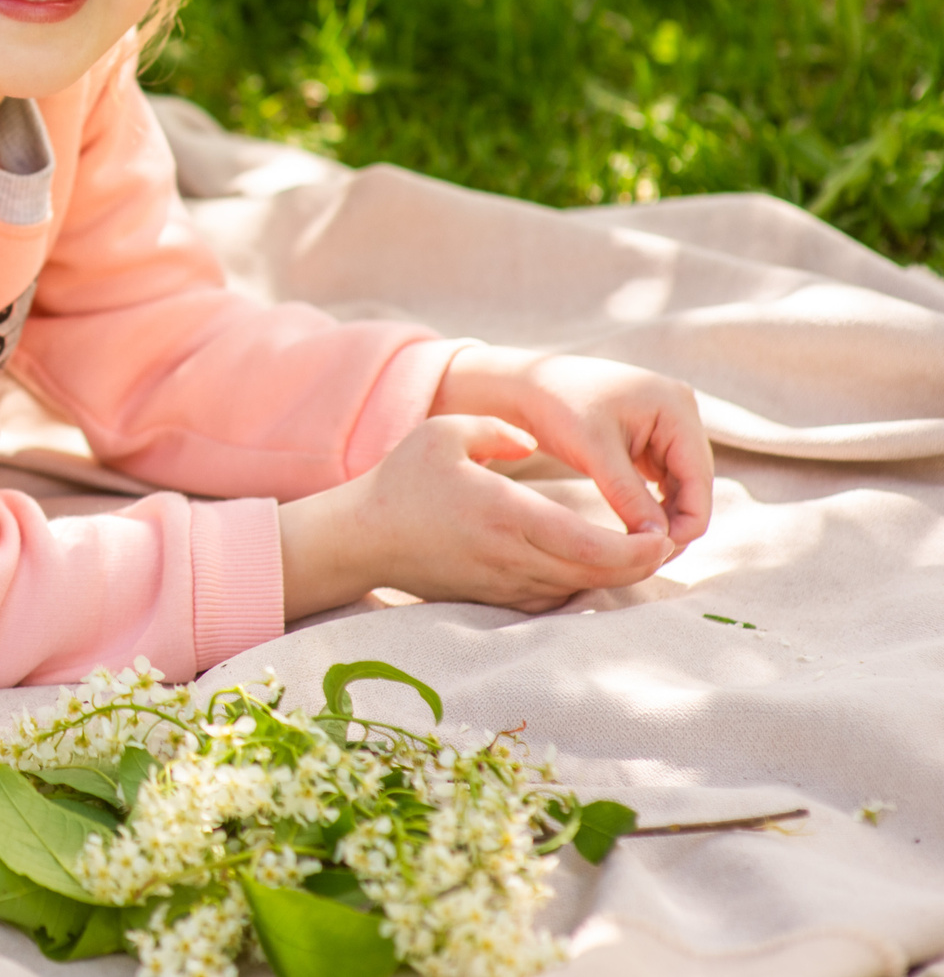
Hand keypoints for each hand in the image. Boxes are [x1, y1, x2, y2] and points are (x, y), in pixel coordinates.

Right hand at [279, 416, 676, 618]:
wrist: (362, 538)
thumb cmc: (401, 482)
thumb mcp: (443, 434)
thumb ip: (497, 430)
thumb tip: (530, 442)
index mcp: (507, 516)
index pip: (592, 546)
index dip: (638, 548)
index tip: (661, 533)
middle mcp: (512, 557)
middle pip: (598, 575)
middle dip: (640, 564)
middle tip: (664, 542)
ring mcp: (504, 584)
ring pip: (579, 588)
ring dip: (612, 574)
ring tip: (636, 549)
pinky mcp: (495, 597)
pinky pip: (553, 597)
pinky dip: (580, 582)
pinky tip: (589, 563)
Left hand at [432, 344, 712, 548]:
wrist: (526, 384)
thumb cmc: (556, 407)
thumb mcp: (594, 452)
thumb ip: (629, 496)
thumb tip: (658, 543)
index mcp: (676, 408)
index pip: (699, 477)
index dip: (688, 521)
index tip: (661, 554)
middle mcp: (682, 412)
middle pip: (695, 482)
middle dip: (678, 521)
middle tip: (651, 559)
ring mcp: (669, 424)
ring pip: (681, 484)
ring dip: (667, 516)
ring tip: (643, 549)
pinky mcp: (652, 437)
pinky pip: (664, 478)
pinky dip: (653, 503)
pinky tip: (638, 528)